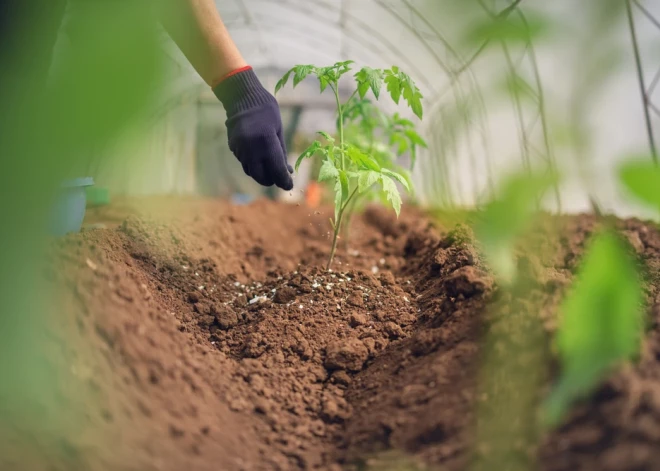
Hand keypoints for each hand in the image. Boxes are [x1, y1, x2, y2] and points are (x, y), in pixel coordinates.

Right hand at [213, 67, 293, 190]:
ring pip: (251, 171)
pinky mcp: (233, 147)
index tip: (289, 185)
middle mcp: (252, 149)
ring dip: (261, 173)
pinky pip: (244, 162)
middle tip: (278, 178)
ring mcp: (240, 149)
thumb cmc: (267, 112)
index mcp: (267, 143)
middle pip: (261, 177)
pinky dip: (253, 164)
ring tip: (270, 166)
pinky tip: (258, 156)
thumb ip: (281, 153)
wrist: (242, 97)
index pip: (277, 170)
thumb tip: (287, 171)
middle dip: (271, 180)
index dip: (284, 181)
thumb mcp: (279, 131)